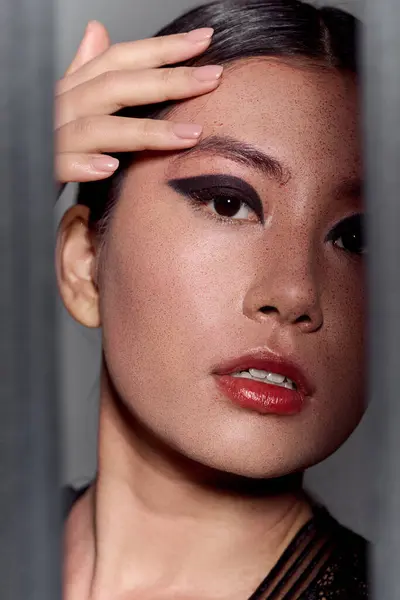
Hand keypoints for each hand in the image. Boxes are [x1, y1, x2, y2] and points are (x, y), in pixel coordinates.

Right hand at [55, 21, 220, 185]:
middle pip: (116, 86)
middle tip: (212, 78)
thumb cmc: (44, 134)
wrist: (15, 164)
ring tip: (189, 135)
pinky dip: (82, 164)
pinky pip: (60, 164)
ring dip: (144, 132)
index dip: (162, 50)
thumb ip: (85, 70)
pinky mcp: (40, 167)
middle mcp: (63, 106)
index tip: (204, 43)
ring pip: (98, 127)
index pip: (121, 59)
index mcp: (75, 88)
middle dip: (167, 81)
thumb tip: (99, 32)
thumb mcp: (67, 99)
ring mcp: (51, 136)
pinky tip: (110, 168)